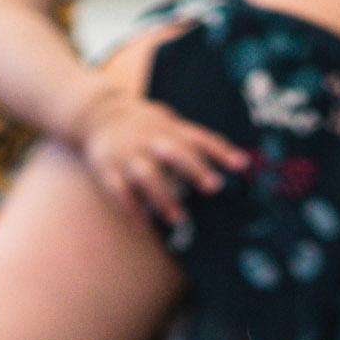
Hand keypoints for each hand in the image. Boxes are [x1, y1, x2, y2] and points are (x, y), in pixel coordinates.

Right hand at [73, 86, 249, 227]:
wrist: (98, 114)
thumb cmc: (146, 128)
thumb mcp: (170, 125)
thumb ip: (197, 143)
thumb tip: (241, 162)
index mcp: (169, 130)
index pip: (200, 138)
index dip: (221, 151)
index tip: (242, 165)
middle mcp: (151, 141)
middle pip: (175, 152)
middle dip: (194, 168)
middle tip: (214, 187)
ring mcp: (128, 155)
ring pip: (147, 175)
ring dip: (163, 197)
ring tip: (179, 219)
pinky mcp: (107, 169)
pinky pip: (118, 191)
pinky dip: (130, 208)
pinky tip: (142, 225)